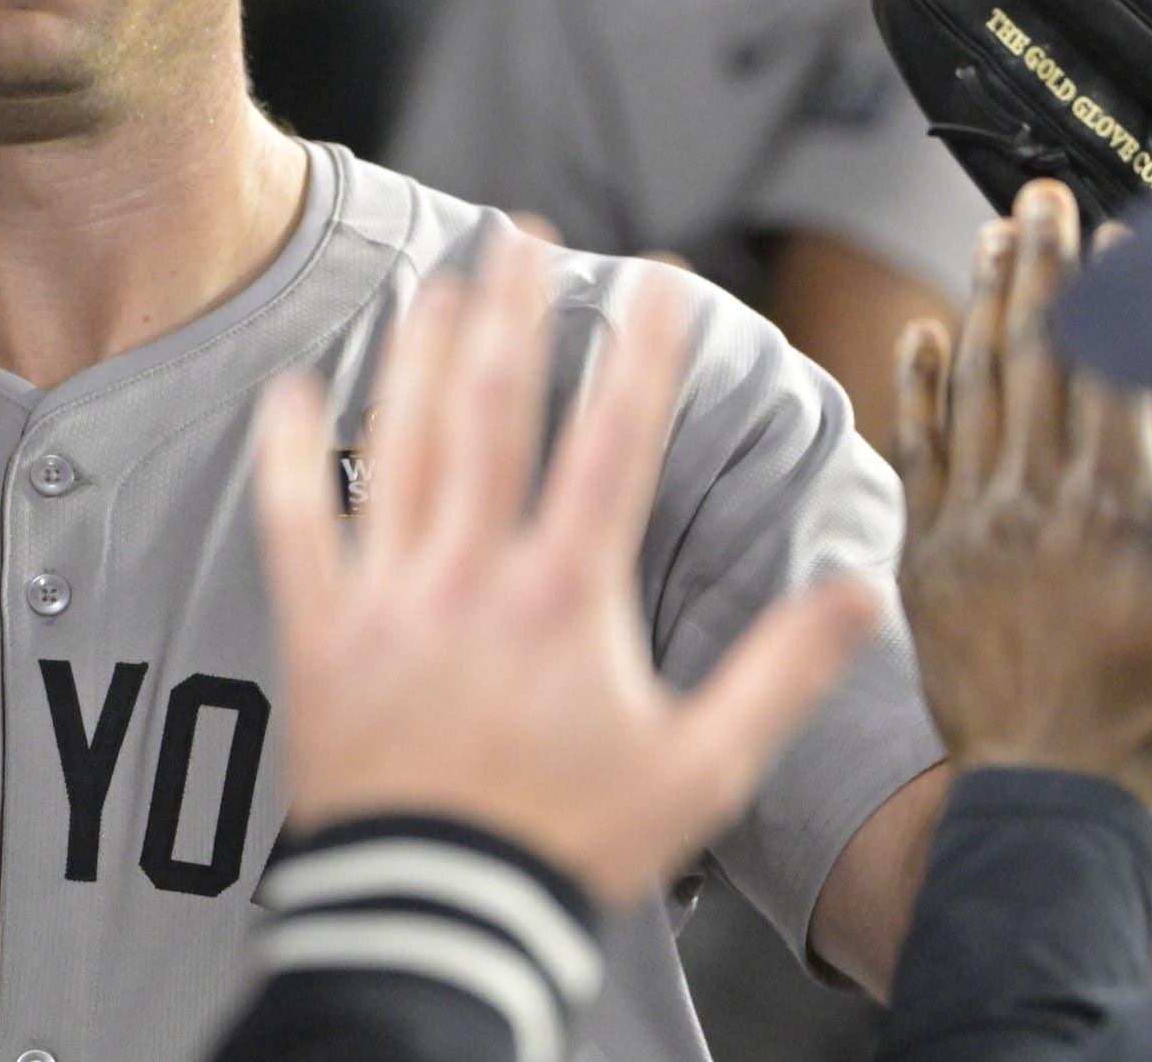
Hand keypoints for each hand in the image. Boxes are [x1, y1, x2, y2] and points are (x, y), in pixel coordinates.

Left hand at [253, 233, 879, 908]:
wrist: (440, 915)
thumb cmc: (566, 846)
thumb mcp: (701, 770)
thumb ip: (779, 672)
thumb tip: (862, 596)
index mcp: (567, 597)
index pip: (613, 443)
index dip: (639, 353)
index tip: (657, 278)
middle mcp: (474, 576)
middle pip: (493, 413)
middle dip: (511, 313)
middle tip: (521, 235)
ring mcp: (389, 598)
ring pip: (401, 446)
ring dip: (418, 356)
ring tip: (435, 285)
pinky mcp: (321, 634)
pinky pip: (296, 523)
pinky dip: (291, 454)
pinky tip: (289, 391)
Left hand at [891, 179, 1151, 804]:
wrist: (1051, 795)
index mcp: (1114, 508)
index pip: (1108, 368)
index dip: (1106, 290)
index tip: (1107, 229)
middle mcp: (1032, 499)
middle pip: (1034, 357)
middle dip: (1037, 267)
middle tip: (1033, 198)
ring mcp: (970, 523)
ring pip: (972, 389)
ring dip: (982, 304)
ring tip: (989, 238)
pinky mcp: (926, 555)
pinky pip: (919, 450)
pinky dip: (920, 386)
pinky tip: (922, 333)